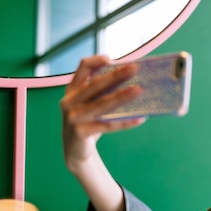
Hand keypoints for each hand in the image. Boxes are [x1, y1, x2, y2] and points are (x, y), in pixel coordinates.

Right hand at [60, 55, 145, 172]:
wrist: (76, 151)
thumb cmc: (88, 122)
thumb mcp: (90, 104)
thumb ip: (103, 92)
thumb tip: (134, 81)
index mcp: (73, 90)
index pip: (83, 68)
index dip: (97, 61)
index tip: (112, 59)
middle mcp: (70, 101)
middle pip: (95, 85)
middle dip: (116, 75)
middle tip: (135, 68)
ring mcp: (73, 117)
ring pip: (102, 104)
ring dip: (122, 96)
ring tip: (140, 90)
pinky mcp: (80, 132)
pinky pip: (107, 125)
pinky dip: (125, 122)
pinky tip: (140, 119)